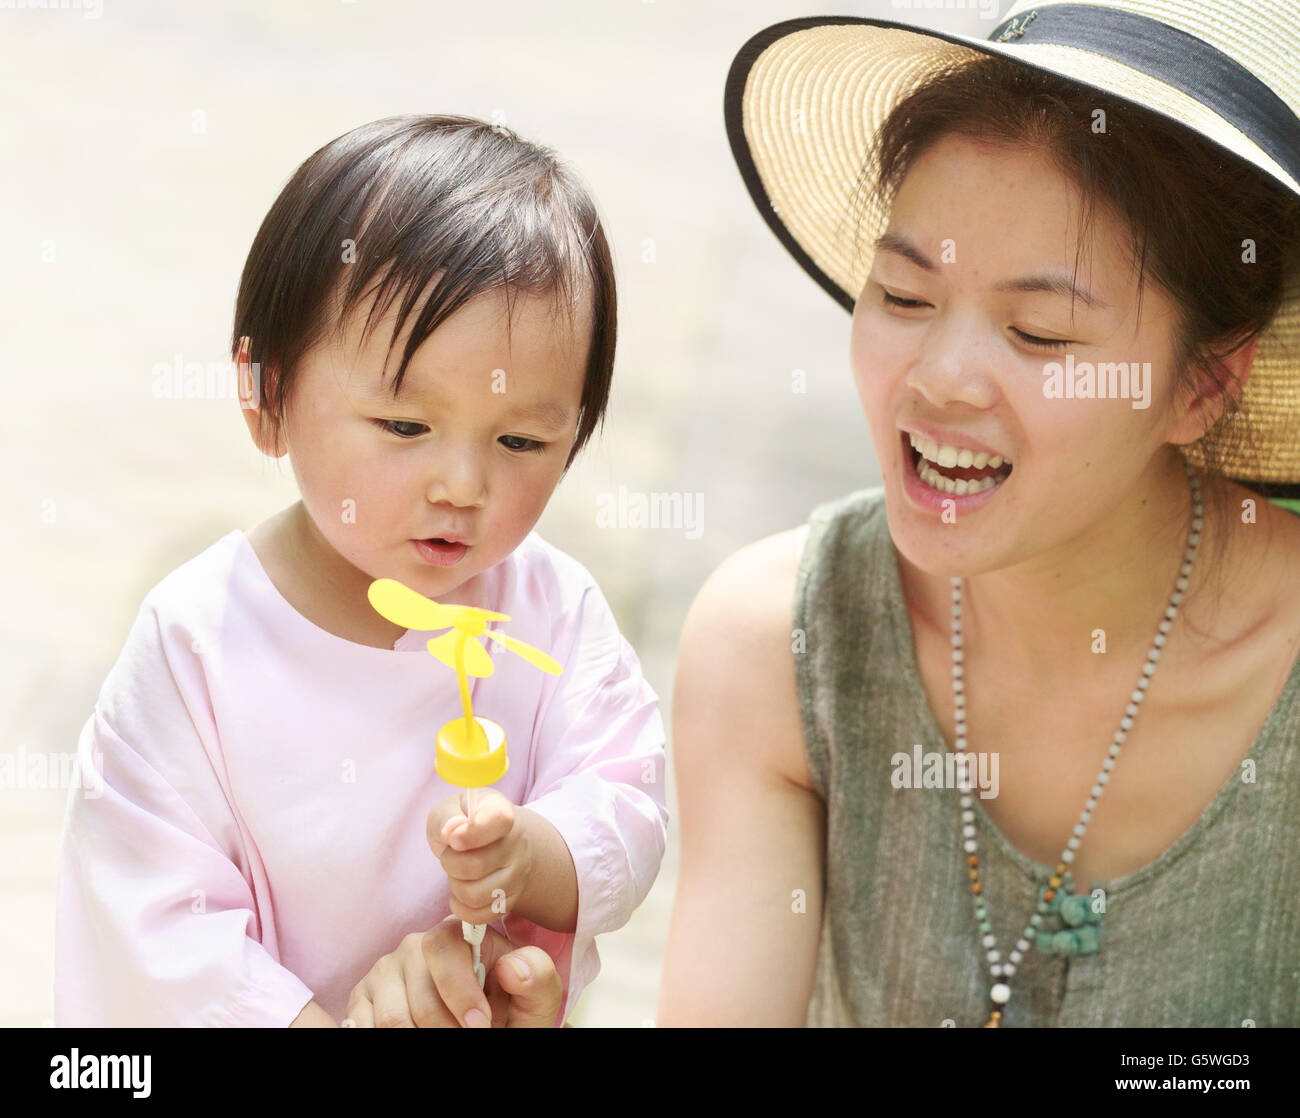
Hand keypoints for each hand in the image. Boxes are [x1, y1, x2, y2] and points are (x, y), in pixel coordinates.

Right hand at [343, 915, 562, 1027]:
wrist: (481, 1028)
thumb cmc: (506, 1011)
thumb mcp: (533, 997)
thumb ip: (537, 976)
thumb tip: (511, 967)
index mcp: (455, 934)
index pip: (442, 949)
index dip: (460, 992)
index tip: (481, 1025)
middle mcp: (413, 947)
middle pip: (419, 997)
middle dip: (447, 1030)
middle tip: (464, 1041)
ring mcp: (383, 973)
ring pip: (392, 1019)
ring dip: (421, 1039)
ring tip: (443, 1041)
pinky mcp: (361, 1000)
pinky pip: (364, 1027)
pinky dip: (388, 1040)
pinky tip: (414, 1038)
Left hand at [427, 788, 532, 923]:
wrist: (494, 839)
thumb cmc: (466, 821)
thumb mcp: (451, 808)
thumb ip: (447, 817)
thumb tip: (450, 832)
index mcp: (501, 811)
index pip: (498, 820)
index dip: (471, 833)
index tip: (452, 838)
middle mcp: (518, 843)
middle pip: (475, 866)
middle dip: (450, 863)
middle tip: (449, 855)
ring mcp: (518, 874)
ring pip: (475, 895)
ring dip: (455, 886)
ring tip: (456, 873)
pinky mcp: (511, 900)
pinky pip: (479, 916)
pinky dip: (461, 907)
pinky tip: (459, 892)